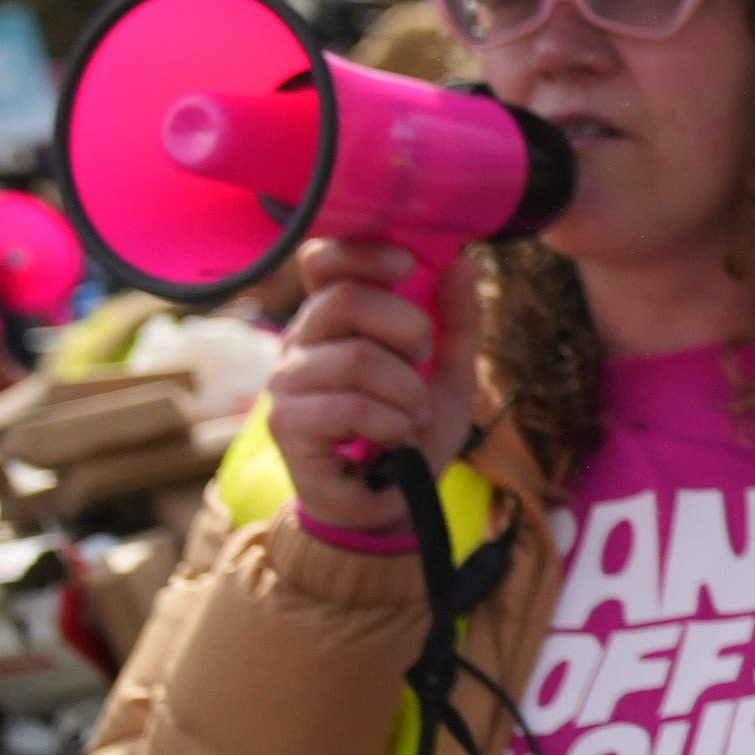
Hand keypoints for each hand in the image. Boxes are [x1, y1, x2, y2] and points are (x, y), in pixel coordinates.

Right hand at [257, 237, 470, 534]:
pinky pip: (351, 406)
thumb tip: (467, 261)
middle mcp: (300, 342)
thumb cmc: (414, 429)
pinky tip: (393, 439)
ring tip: (411, 415)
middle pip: (345, 299)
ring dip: (406, 391)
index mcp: (332, 319)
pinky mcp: (287, 424)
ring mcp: (288, 382)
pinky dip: (390, 423)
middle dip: (407, 328)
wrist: (397, 502)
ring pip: (357, 357)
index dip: (362, 252)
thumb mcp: (450, 372)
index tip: (407, 265)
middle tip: (423, 362)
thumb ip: (457, 320)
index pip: (323, 260)